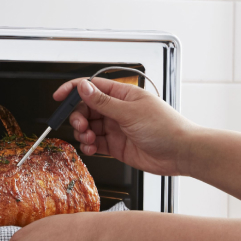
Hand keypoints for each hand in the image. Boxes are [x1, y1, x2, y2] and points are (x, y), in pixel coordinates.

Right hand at [54, 76, 195, 176]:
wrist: (181, 152)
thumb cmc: (166, 127)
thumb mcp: (130, 112)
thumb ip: (103, 102)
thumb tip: (84, 87)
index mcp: (123, 94)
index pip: (92, 87)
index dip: (74, 90)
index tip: (59, 97)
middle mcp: (118, 110)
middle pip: (87, 109)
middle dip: (78, 117)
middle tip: (80, 126)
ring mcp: (117, 128)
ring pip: (89, 127)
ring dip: (83, 133)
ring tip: (90, 139)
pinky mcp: (117, 146)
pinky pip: (96, 143)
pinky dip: (89, 146)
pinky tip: (92, 147)